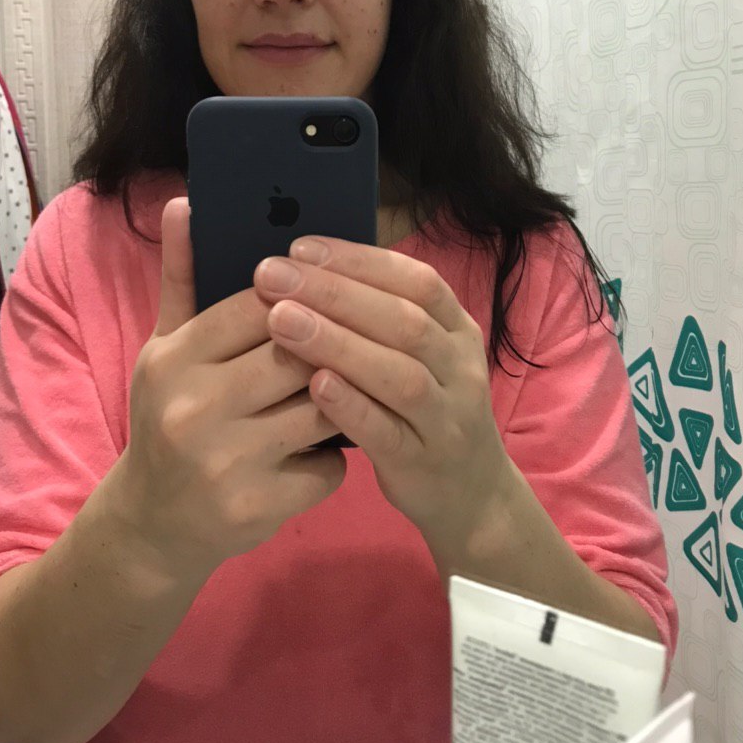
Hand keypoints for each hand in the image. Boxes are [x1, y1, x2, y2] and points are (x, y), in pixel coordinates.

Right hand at [121, 199, 346, 576]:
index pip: (258, 305)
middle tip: (349, 342)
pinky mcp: (257, 508)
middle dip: (331, 346)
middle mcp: (193, 409)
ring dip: (342, 398)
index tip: (320, 298)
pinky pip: (328, 468)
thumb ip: (182, 276)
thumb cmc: (168, 419)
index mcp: (174, 360)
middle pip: (298, 353)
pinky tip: (324, 450)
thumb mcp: (163, 348)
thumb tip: (185, 202)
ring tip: (343, 388)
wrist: (152, 526)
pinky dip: (336, 457)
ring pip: (323, 408)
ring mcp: (225, 462)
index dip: (300, 297)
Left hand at [253, 236, 508, 569]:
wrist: (470, 494)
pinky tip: (314, 386)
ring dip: (337, 342)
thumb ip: (376, 316)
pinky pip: (389, 432)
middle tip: (272, 275)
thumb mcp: (416, 356)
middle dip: (334, 292)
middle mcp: (460, 367)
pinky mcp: (425, 462)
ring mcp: (447, 417)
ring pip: (399, 374)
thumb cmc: (422, 412)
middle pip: (403, 319)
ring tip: (281, 320)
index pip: (415, 280)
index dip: (358, 260)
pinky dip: (352, 407)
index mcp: (456, 329)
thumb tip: (305, 267)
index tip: (300, 247)